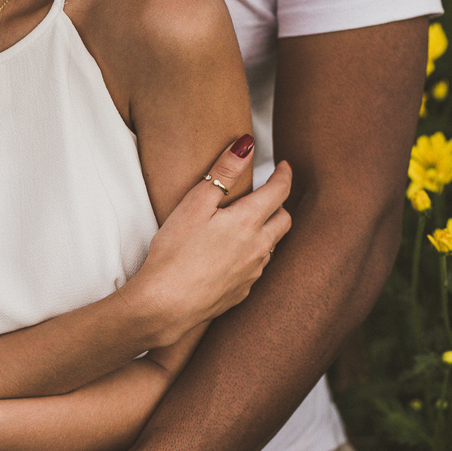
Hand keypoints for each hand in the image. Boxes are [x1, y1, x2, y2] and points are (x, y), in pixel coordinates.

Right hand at [130, 135, 292, 346]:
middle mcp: (259, 248)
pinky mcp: (241, 292)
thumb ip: (223, 172)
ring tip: (250, 223)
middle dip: (280, 203)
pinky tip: (234, 255)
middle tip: (269, 193)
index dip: (284, 174)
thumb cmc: (174, 253)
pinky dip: (254, 255)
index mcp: (249, 222)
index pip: (280, 191)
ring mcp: (252, 273)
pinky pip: (257, 268)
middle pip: (284, 220)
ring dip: (268, 230)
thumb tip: (246, 145)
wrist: (166, 305)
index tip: (284, 166)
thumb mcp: (194, 204)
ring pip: (272, 245)